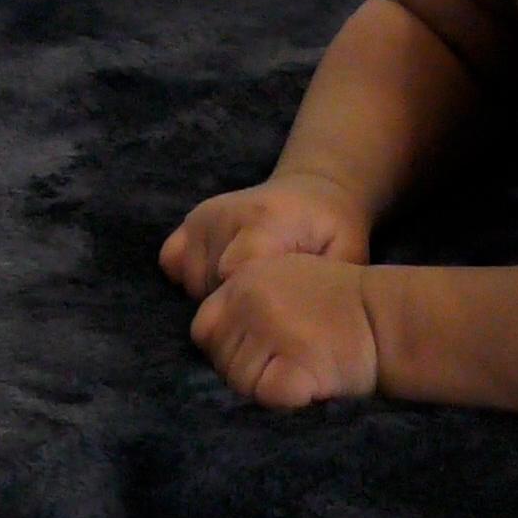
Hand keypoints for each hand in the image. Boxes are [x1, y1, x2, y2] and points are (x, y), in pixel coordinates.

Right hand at [158, 173, 369, 299]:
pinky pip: (172, 261)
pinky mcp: (191, 220)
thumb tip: (304, 325)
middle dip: (234, 306)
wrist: (314, 191)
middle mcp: (227, 214)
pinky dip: (192, 277)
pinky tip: (222, 277)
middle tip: (264, 306)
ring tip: (249, 290)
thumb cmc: (333, 232)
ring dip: (214, 295)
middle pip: (210, 285)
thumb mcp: (345, 256)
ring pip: (191, 280)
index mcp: (265, 222)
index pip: (233, 275)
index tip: (268, 315)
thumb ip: (324, 287)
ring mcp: (205, 216)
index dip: (248, 305)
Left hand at [190, 252, 380, 409]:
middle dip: (248, 371)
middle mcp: (250, 300)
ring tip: (304, 366)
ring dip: (268, 386)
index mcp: (244, 279)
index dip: (229, 348)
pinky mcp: (294, 360)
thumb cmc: (342, 304)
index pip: (203, 330)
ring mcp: (270, 329)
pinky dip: (289, 397)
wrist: (388, 316)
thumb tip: (211, 340)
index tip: (263, 351)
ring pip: (241, 383)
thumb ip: (247, 301)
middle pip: (220, 361)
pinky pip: (268, 396)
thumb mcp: (287, 278)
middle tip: (288, 361)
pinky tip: (311, 381)